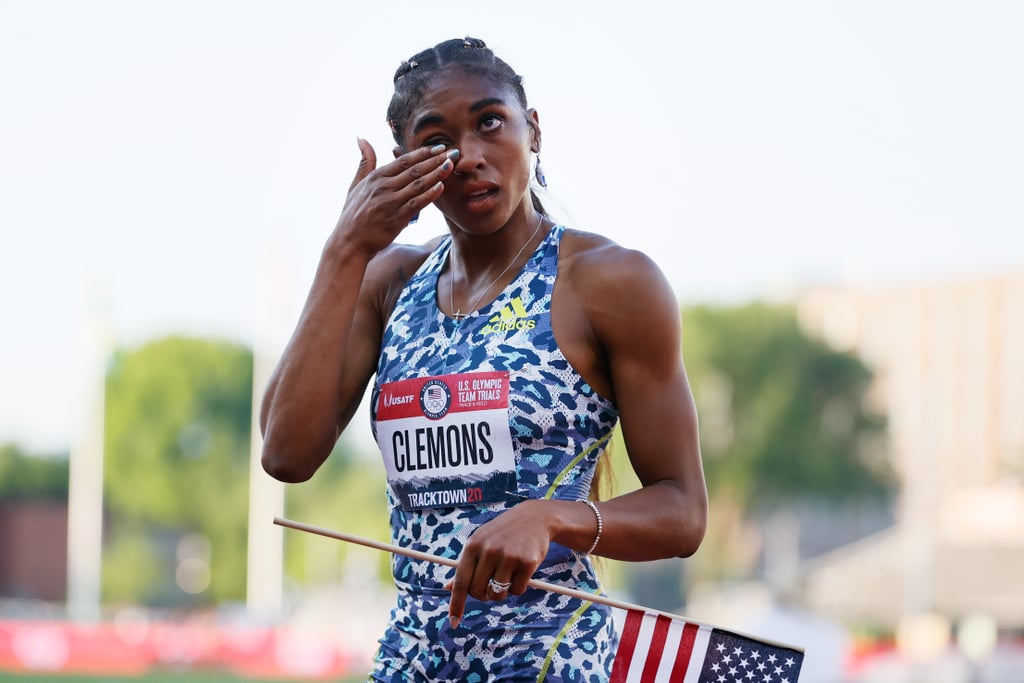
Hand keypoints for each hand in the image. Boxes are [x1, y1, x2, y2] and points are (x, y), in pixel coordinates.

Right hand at [333, 139, 455, 256]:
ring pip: (418, 184)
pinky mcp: (397, 219)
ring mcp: (391, 202)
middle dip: (435, 160)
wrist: (349, 242)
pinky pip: (416, 204)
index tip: (439, 147)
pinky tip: (441, 187)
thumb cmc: (353, 214)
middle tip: (453, 153)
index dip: (423, 153)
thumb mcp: (355, 184)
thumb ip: (365, 162)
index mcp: (376, 177)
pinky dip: (429, 195)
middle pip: (415, 170)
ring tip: (450, 166)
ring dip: (436, 174)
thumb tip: (362, 138)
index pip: (404, 161)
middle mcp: (384, 187)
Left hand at [445, 500, 551, 626]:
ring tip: (507, 575)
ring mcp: (508, 556)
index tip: (453, 621)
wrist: (534, 518)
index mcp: (473, 545)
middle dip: (484, 595)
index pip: (460, 581)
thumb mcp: (480, 542)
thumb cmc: (502, 533)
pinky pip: (517, 591)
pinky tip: (521, 570)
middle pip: (478, 592)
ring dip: (502, 592)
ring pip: (498, 594)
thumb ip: (465, 565)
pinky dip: (518, 587)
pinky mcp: (527, 562)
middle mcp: (489, 551)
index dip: (456, 603)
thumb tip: (447, 588)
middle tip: (491, 584)